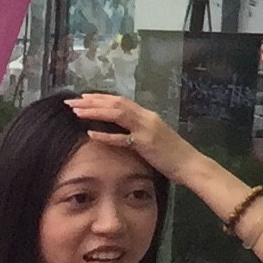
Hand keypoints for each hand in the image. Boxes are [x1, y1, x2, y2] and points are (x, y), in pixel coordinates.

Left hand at [68, 95, 201, 187]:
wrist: (190, 164)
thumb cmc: (172, 154)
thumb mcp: (153, 137)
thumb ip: (138, 130)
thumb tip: (120, 129)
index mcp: (147, 115)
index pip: (121, 101)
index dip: (101, 97)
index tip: (83, 97)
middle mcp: (146, 117)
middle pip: (116, 103)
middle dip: (92, 101)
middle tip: (71, 101)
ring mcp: (147, 129)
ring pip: (117, 114)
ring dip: (95, 112)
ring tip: (76, 111)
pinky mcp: (146, 144)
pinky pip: (122, 139)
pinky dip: (106, 135)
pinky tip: (91, 133)